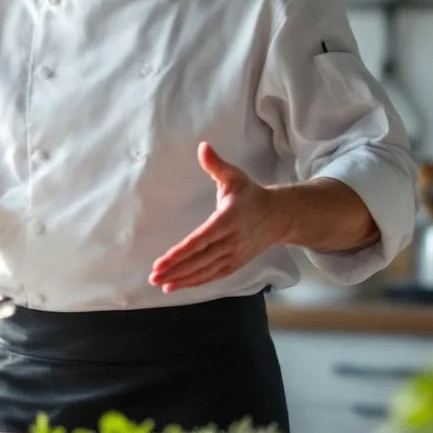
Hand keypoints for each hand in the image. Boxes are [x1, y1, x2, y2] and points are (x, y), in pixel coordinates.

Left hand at [149, 142, 289, 292]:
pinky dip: (195, 282)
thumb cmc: (251, 195)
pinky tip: (177, 285)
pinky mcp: (235, 263)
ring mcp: (234, 255)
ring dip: (182, 279)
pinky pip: (213, 275)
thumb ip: (216, 165)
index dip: (181, 253)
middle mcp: (232, 241)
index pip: (201, 239)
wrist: (279, 216)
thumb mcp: (235, 176)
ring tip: (160, 283)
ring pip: (205, 271)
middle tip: (153, 276)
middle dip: (176, 270)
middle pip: (200, 260)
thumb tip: (203, 147)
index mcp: (229, 220)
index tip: (162, 261)